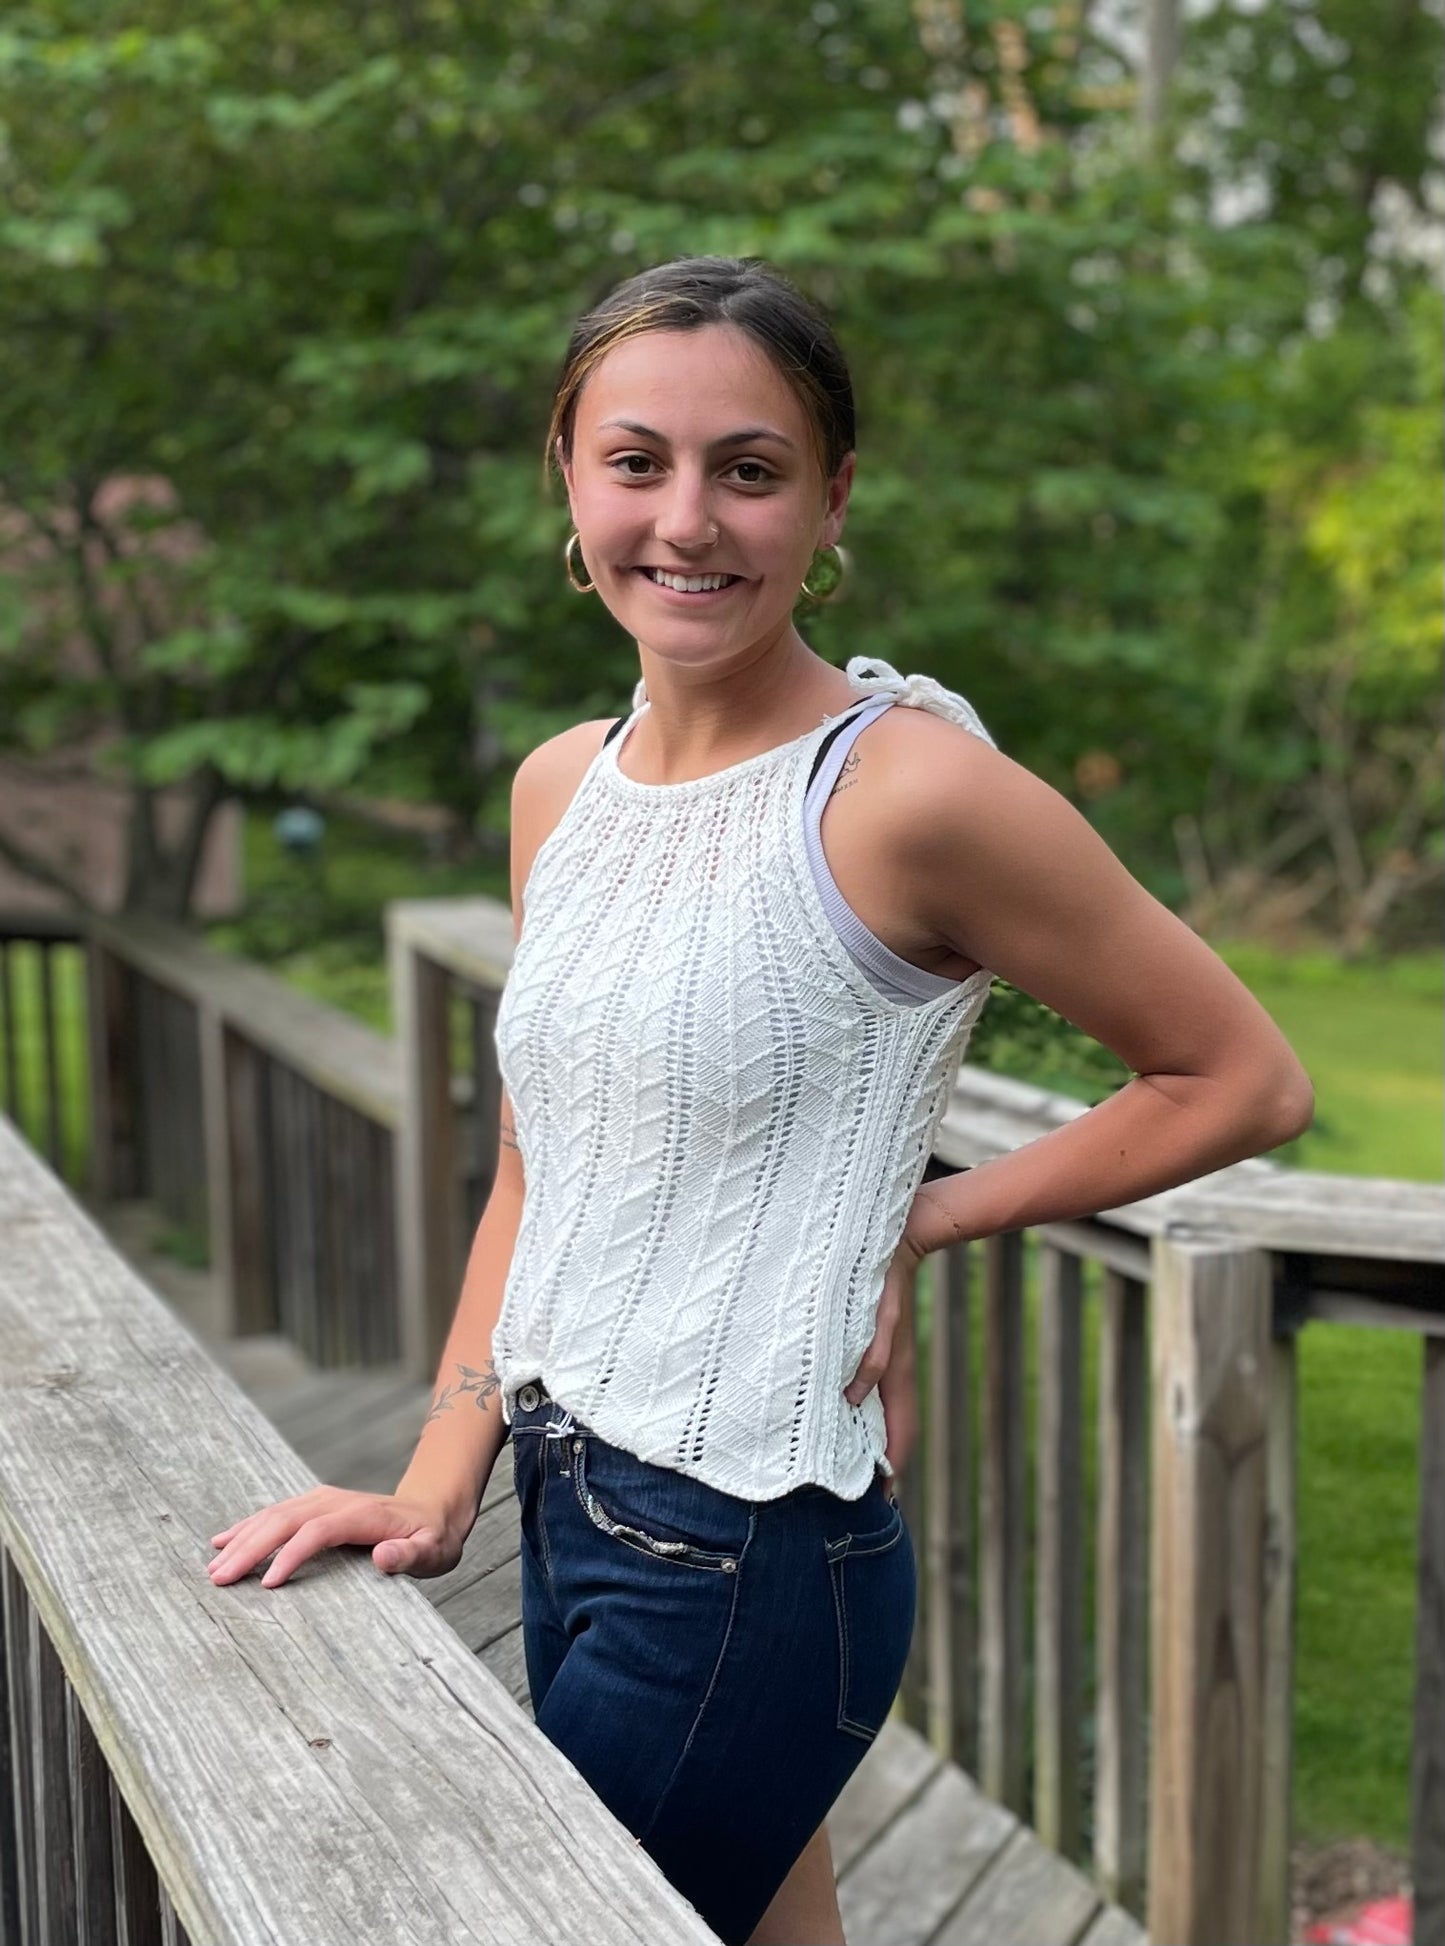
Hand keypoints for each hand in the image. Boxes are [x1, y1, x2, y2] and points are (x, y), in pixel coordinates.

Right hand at [206, 1485, 472, 1590]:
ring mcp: (324, 1501)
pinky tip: (224, 1540)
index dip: (293, 1554)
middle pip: (288, 1520)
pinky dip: (249, 1526)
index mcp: (364, 1515)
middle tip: (220, 1578)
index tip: (268, 1584)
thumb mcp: (434, 1551)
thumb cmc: (433, 1537)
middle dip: (252, 1548)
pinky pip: (276, 1514)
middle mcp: (338, 1503)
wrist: (434, 1509)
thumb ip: (411, 1555)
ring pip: (276, 1515)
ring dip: (244, 1538)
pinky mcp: (316, 1506)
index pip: (319, 1531)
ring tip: (214, 1566)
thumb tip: (383, 1556)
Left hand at [844, 1220, 928, 1481]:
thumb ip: (870, 1360)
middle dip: (870, 1462)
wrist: (890, 1242)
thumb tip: (853, 1401)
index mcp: (897, 1374)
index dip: (891, 1472)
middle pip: (885, 1430)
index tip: (878, 1502)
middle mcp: (888, 1375)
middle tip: (844, 1493)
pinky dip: (846, 1410)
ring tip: (829, 1464)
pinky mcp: (862, 1347)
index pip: (901, 1437)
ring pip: (870, 1411)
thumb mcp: (876, 1318)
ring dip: (857, 1437)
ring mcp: (876, 1362)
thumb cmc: (882, 1280)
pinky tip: (823, 1413)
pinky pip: (858, 1389)